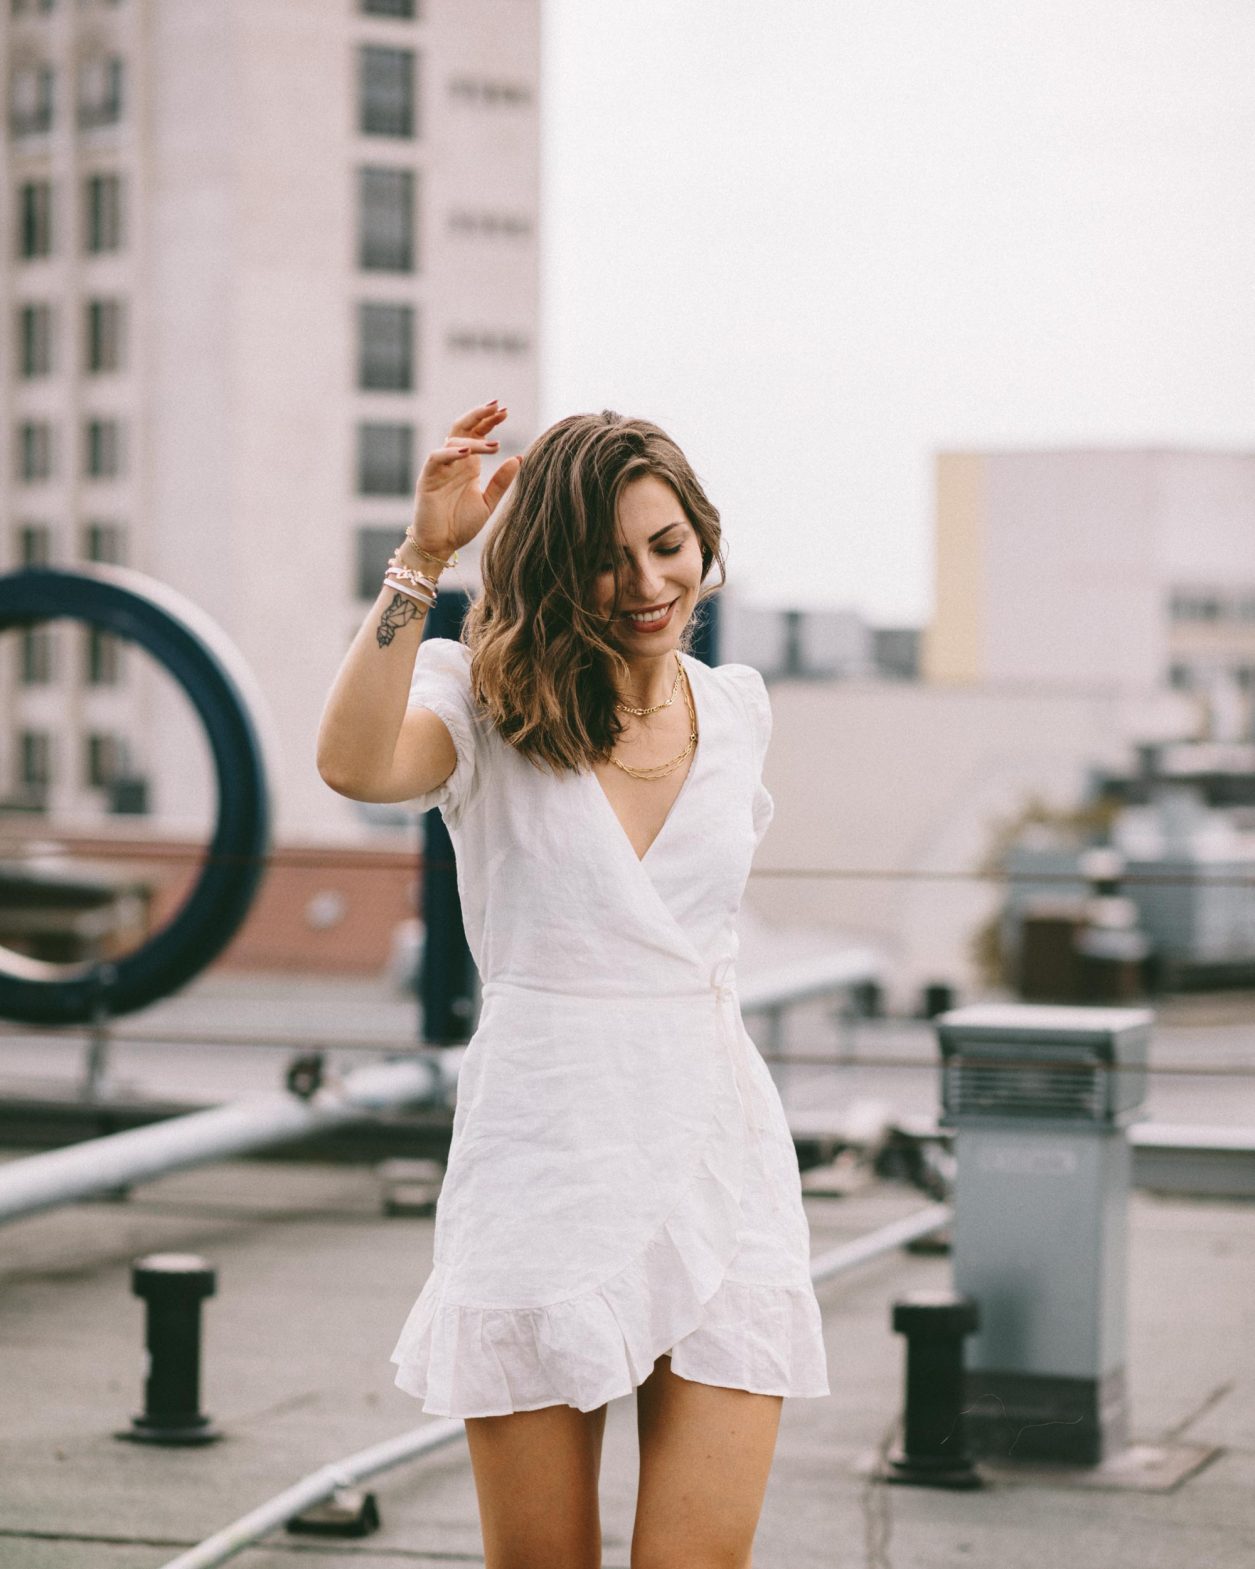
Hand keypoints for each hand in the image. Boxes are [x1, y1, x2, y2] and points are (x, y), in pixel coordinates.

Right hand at [409, 401, 522, 558]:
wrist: (440, 545)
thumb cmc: (461, 525)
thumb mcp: (488, 503)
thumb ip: (501, 482)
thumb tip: (519, 458)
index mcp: (469, 465)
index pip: (477, 433)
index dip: (489, 420)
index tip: (505, 411)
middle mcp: (454, 462)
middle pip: (462, 428)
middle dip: (479, 415)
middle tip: (497, 407)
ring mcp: (439, 468)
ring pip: (453, 441)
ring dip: (474, 440)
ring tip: (494, 446)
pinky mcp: (427, 478)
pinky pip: (436, 458)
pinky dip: (451, 453)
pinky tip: (467, 453)